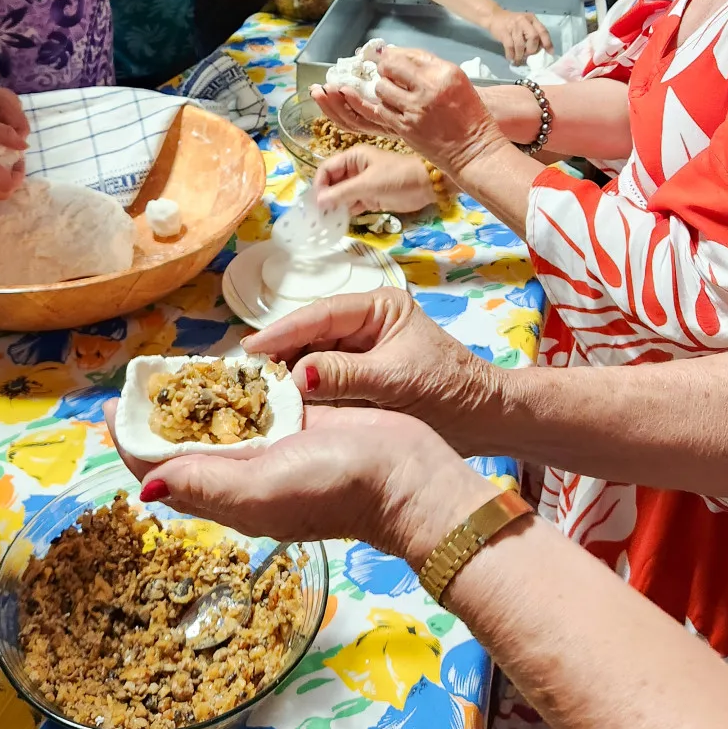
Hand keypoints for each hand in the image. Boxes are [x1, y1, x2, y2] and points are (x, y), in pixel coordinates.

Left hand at [104, 399, 486, 564]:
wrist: (406, 474)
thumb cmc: (336, 487)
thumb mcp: (262, 491)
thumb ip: (205, 485)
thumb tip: (146, 488)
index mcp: (228, 495)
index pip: (164, 472)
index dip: (133, 443)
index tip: (111, 408)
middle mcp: (244, 472)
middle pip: (186, 443)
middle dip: (159, 415)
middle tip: (141, 379)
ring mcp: (272, 446)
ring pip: (219, 420)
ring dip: (196, 397)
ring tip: (172, 369)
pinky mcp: (298, 422)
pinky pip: (256, 402)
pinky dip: (236, 385)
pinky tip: (223, 365)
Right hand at [245, 288, 498, 432]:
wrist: (484, 421)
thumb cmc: (450, 392)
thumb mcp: (396, 381)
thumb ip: (345, 375)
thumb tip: (297, 373)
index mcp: (379, 307)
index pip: (321, 314)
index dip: (283, 331)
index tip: (251, 349)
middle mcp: (366, 322)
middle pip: (311, 333)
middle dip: (279, 352)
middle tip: (243, 373)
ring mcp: (361, 348)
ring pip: (312, 355)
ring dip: (286, 372)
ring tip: (252, 388)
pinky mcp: (359, 376)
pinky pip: (322, 378)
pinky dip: (302, 390)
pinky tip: (279, 402)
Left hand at [313, 45, 506, 181]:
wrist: (474, 150)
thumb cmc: (469, 116)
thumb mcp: (456, 82)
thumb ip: (429, 66)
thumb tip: (396, 53)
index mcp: (444, 73)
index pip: (408, 55)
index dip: (394, 57)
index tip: (390, 61)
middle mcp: (428, 88)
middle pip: (390, 68)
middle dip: (384, 70)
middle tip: (386, 75)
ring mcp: (415, 109)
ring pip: (381, 89)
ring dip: (382, 90)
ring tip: (390, 93)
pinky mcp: (405, 127)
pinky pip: (381, 110)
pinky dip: (381, 107)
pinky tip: (389, 108)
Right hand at [314, 146, 434, 215]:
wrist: (428, 186)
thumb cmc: (397, 178)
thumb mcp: (368, 184)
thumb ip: (342, 193)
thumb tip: (318, 201)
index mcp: (353, 158)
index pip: (327, 169)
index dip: (320, 184)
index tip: (317, 202)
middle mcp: (355, 170)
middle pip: (332, 183)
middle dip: (325, 197)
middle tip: (318, 216)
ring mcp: (363, 184)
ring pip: (341, 195)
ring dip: (334, 207)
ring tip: (325, 222)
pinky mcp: (371, 198)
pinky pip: (353, 205)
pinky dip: (346, 213)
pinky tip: (339, 223)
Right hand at [484, 8, 552, 64]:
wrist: (494, 17)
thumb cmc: (512, 23)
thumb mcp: (525, 24)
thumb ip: (534, 33)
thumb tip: (541, 50)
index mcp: (532, 19)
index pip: (543, 31)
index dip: (547, 43)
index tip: (549, 53)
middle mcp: (524, 21)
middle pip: (533, 37)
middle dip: (532, 49)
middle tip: (528, 55)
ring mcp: (513, 26)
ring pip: (520, 44)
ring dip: (520, 55)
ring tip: (518, 59)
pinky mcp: (504, 32)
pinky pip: (509, 47)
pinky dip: (511, 55)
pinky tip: (511, 58)